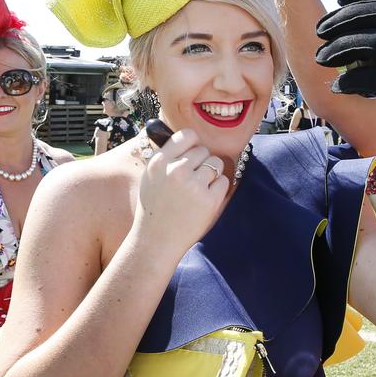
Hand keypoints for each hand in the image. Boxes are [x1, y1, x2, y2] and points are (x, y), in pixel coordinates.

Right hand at [135, 128, 228, 253]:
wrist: (156, 241)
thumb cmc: (154, 208)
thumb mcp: (150, 177)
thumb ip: (167, 157)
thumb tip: (189, 139)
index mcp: (159, 162)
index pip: (187, 135)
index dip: (193, 144)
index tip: (193, 154)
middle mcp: (177, 170)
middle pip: (203, 150)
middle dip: (202, 163)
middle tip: (192, 181)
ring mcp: (194, 185)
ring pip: (216, 163)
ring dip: (212, 174)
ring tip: (198, 190)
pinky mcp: (209, 200)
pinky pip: (224, 182)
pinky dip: (218, 189)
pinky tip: (205, 200)